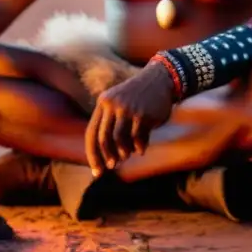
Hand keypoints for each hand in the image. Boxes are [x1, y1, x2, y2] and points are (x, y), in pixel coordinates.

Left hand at [85, 61, 174, 175]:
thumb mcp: (117, 103)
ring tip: (127, 155)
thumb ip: (109, 123)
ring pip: (121, 140)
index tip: (96, 171)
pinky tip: (141, 149)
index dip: (92, 155)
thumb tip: (106, 155)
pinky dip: (139, 148)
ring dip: (124, 152)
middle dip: (107, 157)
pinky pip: (139, 139)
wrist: (159, 79)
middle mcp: (113, 105)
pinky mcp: (145, 115)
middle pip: (104, 139)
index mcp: (103, 103)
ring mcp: (129, 109)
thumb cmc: (136, 97)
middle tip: (112, 166)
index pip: (91, 133)